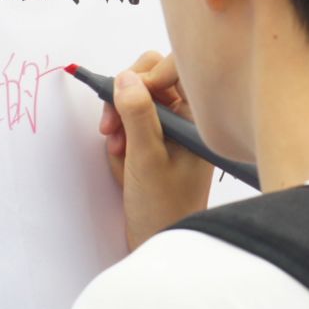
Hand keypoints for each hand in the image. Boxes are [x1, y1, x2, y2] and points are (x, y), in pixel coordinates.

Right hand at [100, 50, 213, 250]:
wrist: (158, 241)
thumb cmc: (163, 206)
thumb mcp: (146, 157)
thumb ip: (137, 114)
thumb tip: (125, 77)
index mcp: (197, 117)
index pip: (176, 68)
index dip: (150, 73)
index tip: (129, 93)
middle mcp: (185, 118)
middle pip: (150, 78)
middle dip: (125, 99)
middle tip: (112, 127)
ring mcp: (169, 129)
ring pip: (134, 100)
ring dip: (119, 121)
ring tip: (117, 151)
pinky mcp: (153, 141)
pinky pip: (128, 123)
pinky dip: (119, 138)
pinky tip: (121, 161)